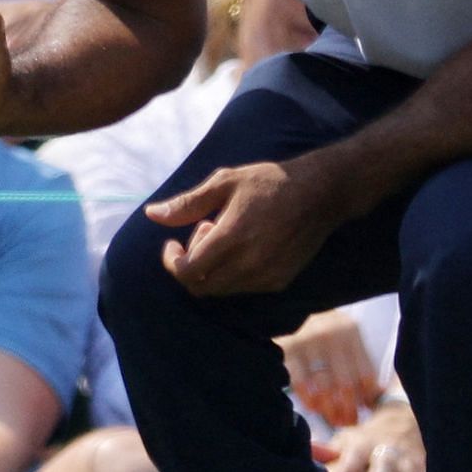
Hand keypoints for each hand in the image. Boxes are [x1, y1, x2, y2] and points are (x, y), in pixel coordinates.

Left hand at [144, 153, 352, 297]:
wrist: (320, 192)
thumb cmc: (268, 182)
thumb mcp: (224, 182)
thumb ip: (186, 203)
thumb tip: (151, 215)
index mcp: (232, 238)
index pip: (187, 271)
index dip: (172, 262)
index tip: (172, 244)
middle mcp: (249, 263)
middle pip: (201, 286)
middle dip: (191, 264)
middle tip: (204, 230)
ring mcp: (266, 276)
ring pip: (222, 289)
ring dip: (213, 269)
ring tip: (227, 234)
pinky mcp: (280, 281)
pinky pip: (244, 288)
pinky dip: (233, 274)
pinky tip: (245, 246)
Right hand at [277, 307, 381, 428]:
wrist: (290, 307)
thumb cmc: (325, 330)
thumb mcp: (347, 339)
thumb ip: (361, 364)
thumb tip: (374, 398)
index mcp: (351, 331)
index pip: (365, 373)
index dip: (366, 397)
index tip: (364, 410)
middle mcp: (331, 334)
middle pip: (345, 383)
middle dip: (349, 409)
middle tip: (349, 422)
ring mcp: (307, 340)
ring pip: (323, 386)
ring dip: (330, 409)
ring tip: (334, 419)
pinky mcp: (287, 349)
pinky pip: (300, 383)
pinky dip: (308, 399)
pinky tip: (314, 407)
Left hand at [313, 397, 424, 471]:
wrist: (402, 423)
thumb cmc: (365, 442)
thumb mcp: (346, 441)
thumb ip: (325, 452)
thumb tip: (301, 456)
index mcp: (363, 442)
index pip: (355, 452)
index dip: (350, 467)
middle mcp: (386, 447)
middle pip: (383, 462)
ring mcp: (406, 457)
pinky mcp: (422, 467)